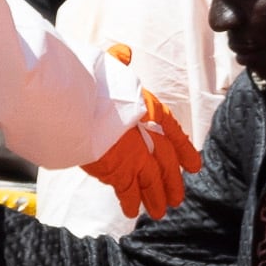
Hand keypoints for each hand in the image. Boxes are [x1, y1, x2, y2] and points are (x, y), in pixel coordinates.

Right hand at [78, 47, 201, 219]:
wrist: (71, 102)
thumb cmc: (86, 82)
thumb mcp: (106, 66)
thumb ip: (118, 62)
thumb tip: (124, 53)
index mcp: (147, 107)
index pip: (173, 130)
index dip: (185, 149)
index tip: (194, 165)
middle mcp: (145, 133)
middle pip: (166, 161)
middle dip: (172, 181)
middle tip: (177, 198)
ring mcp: (133, 154)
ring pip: (152, 180)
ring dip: (156, 197)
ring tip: (160, 211)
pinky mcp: (118, 170)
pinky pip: (128, 191)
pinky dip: (131, 202)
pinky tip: (132, 212)